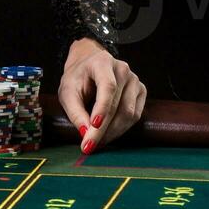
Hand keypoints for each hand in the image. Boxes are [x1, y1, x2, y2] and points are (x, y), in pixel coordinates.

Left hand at [58, 37, 146, 153]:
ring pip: (129, 114)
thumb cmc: (77, 79)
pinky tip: (108, 133)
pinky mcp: (141, 91)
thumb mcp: (67, 92)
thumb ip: (75, 111)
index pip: (107, 88)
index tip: (93, 129)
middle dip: (103, 129)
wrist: (88, 65)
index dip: (102, 110)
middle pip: (118, 105)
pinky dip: (121, 128)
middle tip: (89, 146)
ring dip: (113, 132)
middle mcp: (122, 69)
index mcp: (102, 62)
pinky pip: (135, 115)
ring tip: (96, 141)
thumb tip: (86, 133)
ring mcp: (135, 80)